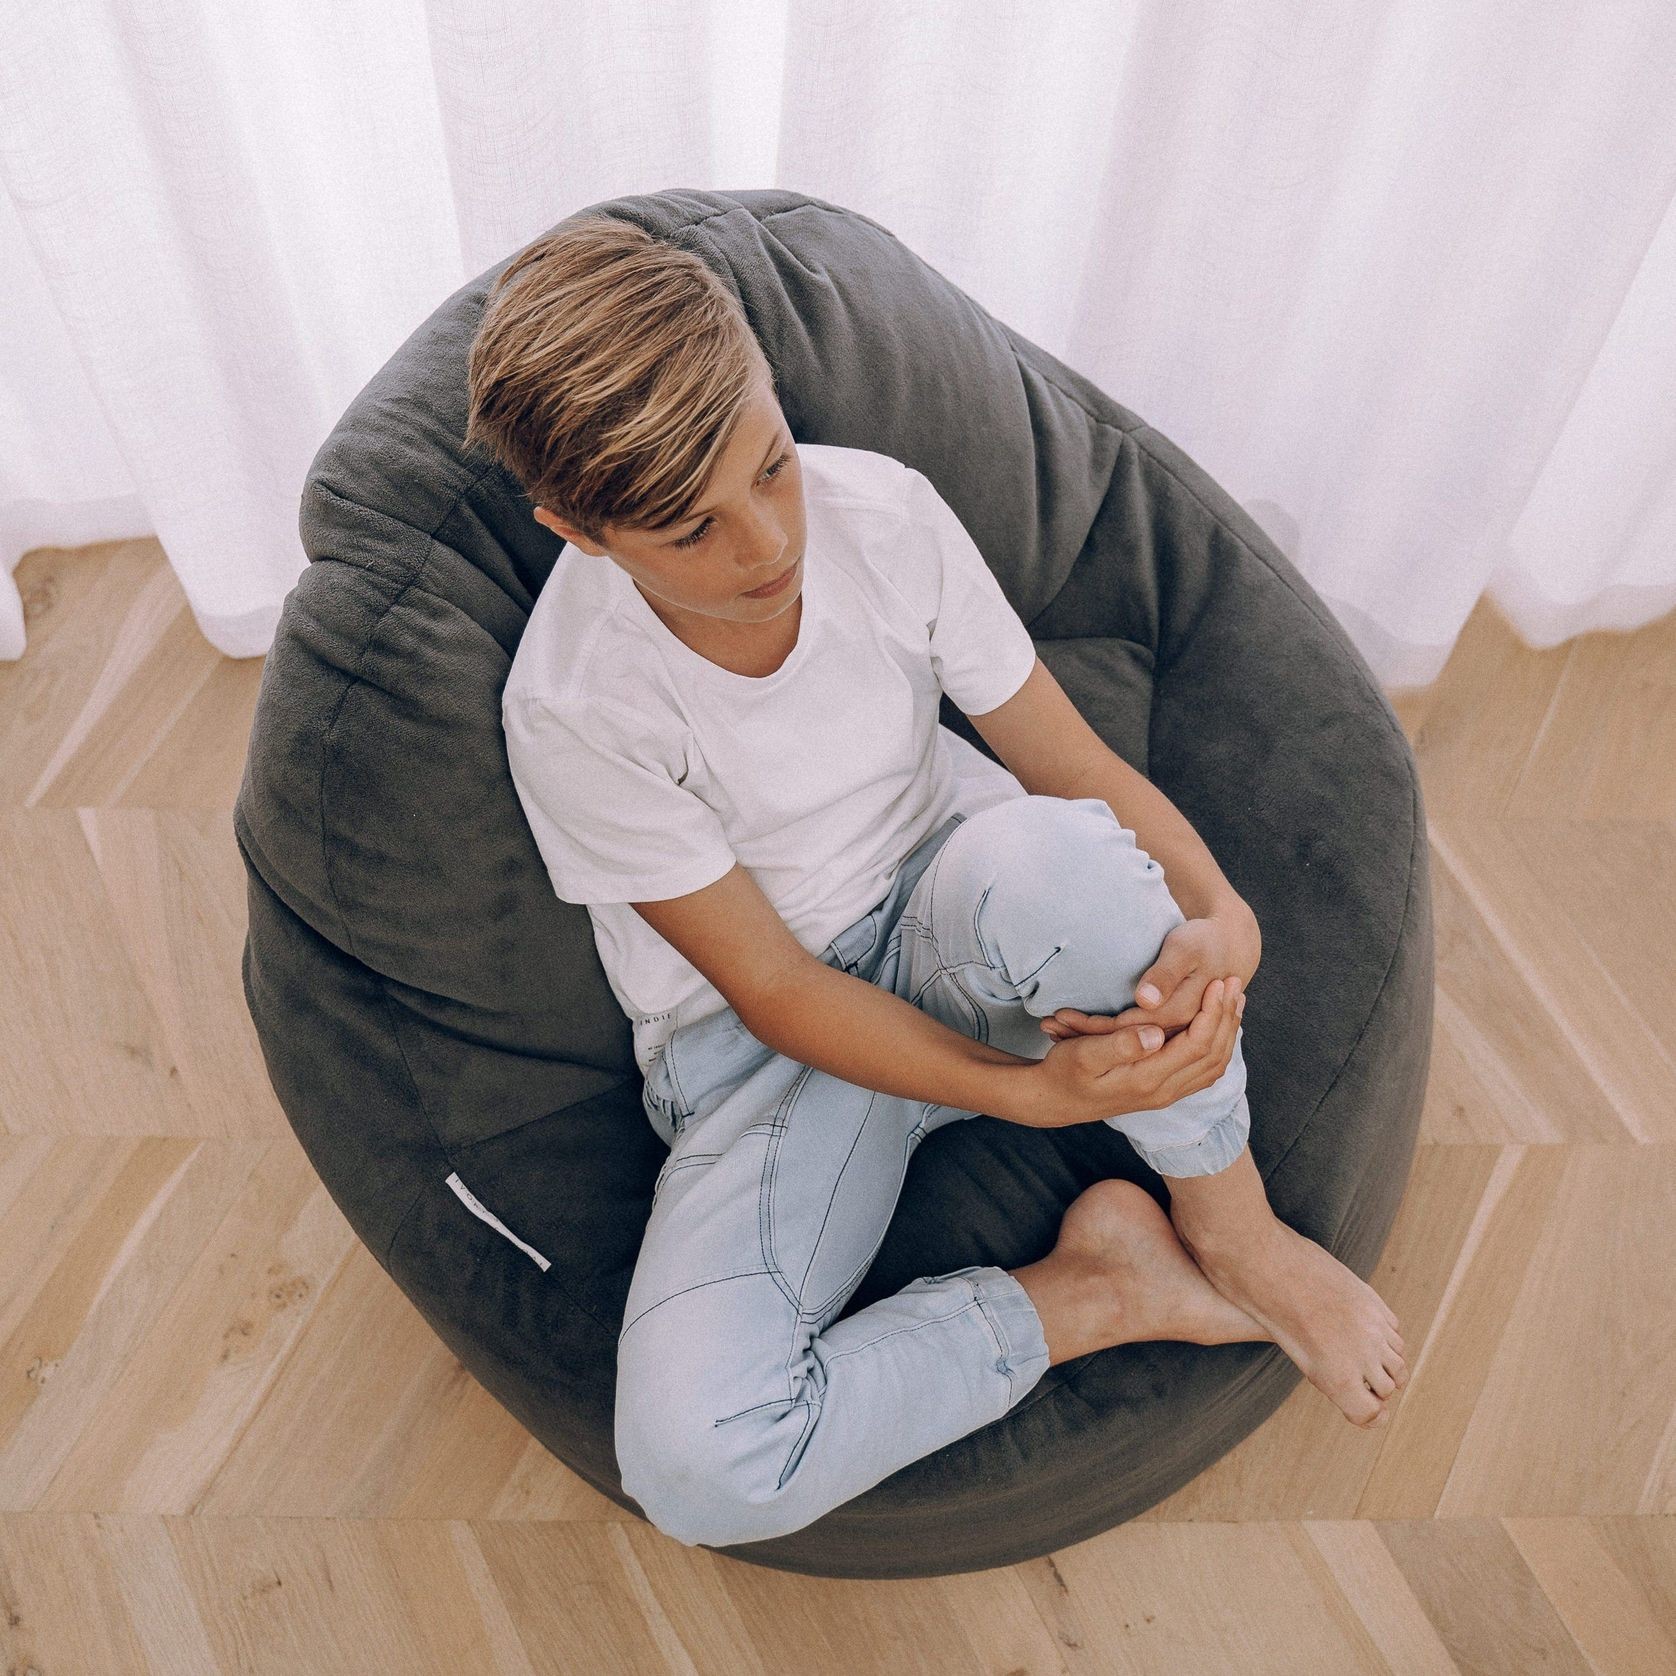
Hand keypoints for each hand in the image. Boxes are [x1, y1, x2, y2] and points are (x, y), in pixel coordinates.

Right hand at [1013, 976, 1244, 1127]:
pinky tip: (1218, 1027)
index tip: (1218, 982)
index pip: (1197, 1045)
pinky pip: (1203, 1072)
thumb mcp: (1082, 1054)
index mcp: (1147, 1079)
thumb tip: (1156, 1033)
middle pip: (1214, 1055)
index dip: (1212, 1012)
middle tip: (1235, 983)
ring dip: (1228, 1031)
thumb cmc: (1064, 1071)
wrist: (1054, 1100)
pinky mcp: (1162, 1091)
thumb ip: (1120, 1045)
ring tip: (1235, 1000)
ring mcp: (1165, 1094)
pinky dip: (1218, 1046)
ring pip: (1214, 1065)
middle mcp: (1163, 1091)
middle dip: (1227, 1017)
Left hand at [1039, 903, 1259, 1049]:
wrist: (1230, 944)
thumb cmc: (1204, 942)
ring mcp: (1177, 1036)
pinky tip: (1080, 1028)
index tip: (1062, 1018)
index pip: (1130, 1030)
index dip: (1095, 1027)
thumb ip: (1165, 977)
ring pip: (1129, 1044)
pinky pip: (1136, 1040)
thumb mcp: (1185, 951)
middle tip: (1050, 1026)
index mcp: (1180, 1015)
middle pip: (1126, 1042)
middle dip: (1086, 1035)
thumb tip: (1146, 1001)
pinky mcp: (1173, 1030)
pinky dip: (1108, 1035)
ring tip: (1055, 1028)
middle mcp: (1178, 1033)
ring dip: (1090, 1037)